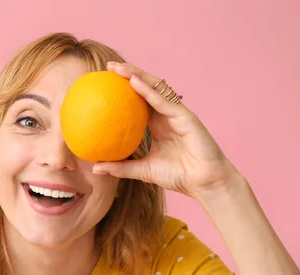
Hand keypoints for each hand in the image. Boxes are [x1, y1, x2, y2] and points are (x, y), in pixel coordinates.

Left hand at [92, 62, 240, 199]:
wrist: (203, 183)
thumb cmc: (178, 176)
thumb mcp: (143, 170)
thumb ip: (121, 167)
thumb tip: (95, 168)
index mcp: (157, 123)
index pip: (138, 99)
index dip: (124, 89)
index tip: (104, 82)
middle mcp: (166, 113)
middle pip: (146, 87)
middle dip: (128, 73)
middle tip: (108, 66)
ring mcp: (177, 113)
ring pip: (155, 87)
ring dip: (136, 75)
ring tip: (118, 68)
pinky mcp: (185, 116)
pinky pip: (163, 101)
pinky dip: (148, 91)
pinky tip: (133, 82)